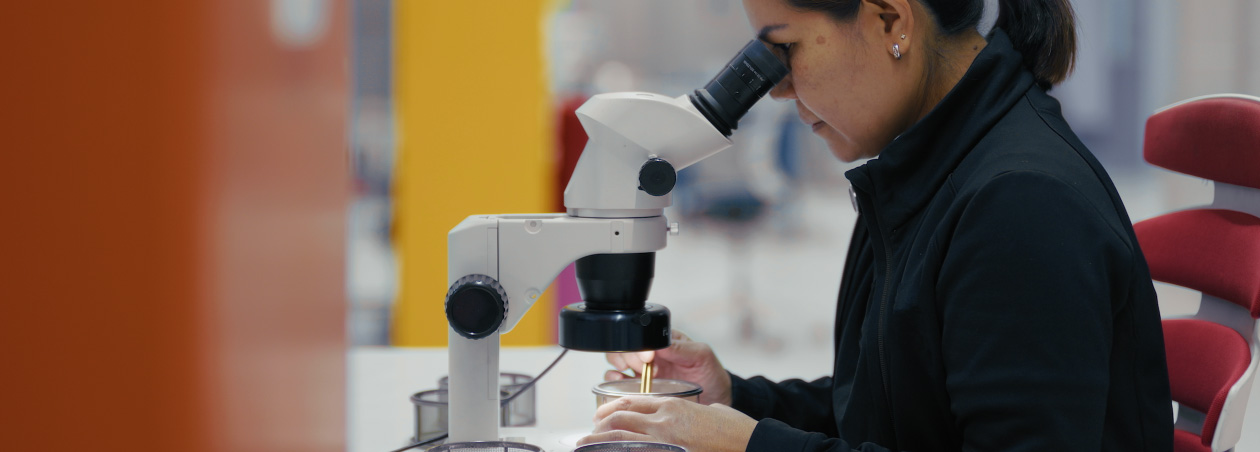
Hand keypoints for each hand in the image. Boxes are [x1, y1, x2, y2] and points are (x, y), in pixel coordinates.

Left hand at [579, 396, 755, 451]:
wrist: (750, 444)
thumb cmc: (735, 430)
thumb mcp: (709, 411)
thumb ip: (690, 412)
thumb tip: (683, 417)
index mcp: (674, 405)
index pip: (632, 401)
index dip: (613, 408)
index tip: (602, 416)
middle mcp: (664, 420)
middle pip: (620, 416)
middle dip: (600, 424)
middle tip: (588, 432)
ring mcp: (665, 440)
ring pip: (621, 436)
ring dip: (600, 440)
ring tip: (586, 444)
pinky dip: (619, 451)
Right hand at [605, 330, 731, 404]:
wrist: (713, 398)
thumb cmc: (710, 374)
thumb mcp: (702, 356)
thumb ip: (683, 348)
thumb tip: (661, 345)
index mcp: (664, 341)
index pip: (642, 335)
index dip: (640, 346)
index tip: (650, 358)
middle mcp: (650, 353)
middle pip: (625, 345)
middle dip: (629, 356)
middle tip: (645, 369)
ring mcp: (642, 369)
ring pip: (616, 359)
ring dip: (618, 365)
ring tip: (633, 374)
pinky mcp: (638, 385)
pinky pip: (617, 379)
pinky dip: (613, 379)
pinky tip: (621, 381)